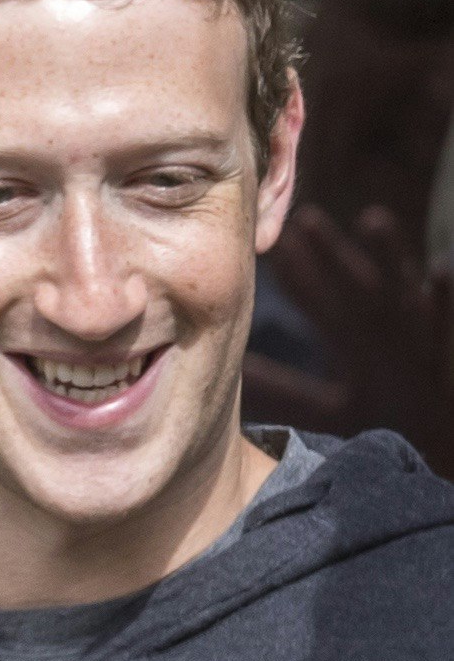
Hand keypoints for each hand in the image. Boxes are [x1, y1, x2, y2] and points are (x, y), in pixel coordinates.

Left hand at [254, 202, 453, 474]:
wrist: (443, 440)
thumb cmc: (392, 423)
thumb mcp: (332, 412)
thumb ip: (284, 394)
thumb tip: (228, 380)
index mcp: (355, 342)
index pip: (318, 303)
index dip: (295, 277)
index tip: (266, 247)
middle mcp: (385, 331)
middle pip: (353, 285)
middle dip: (332, 255)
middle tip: (304, 219)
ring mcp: (422, 336)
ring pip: (404, 291)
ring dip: (390, 257)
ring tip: (371, 219)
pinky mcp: (451, 354)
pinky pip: (450, 325)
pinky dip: (444, 299)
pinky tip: (439, 270)